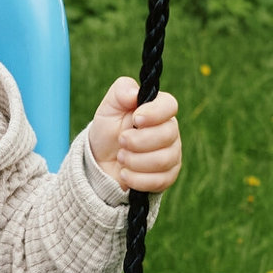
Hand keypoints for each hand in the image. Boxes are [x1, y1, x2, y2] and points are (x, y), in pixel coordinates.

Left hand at [86, 77, 181, 193]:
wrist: (101, 163)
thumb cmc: (108, 131)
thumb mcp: (109, 108)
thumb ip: (121, 91)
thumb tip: (134, 94)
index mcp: (158, 110)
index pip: (170, 105)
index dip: (154, 113)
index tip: (135, 119)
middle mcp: (170, 131)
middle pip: (167, 135)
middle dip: (137, 141)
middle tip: (121, 141)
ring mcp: (172, 154)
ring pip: (163, 159)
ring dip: (135, 160)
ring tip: (121, 158)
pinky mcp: (168, 176)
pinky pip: (159, 180)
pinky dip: (136, 178)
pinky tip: (125, 173)